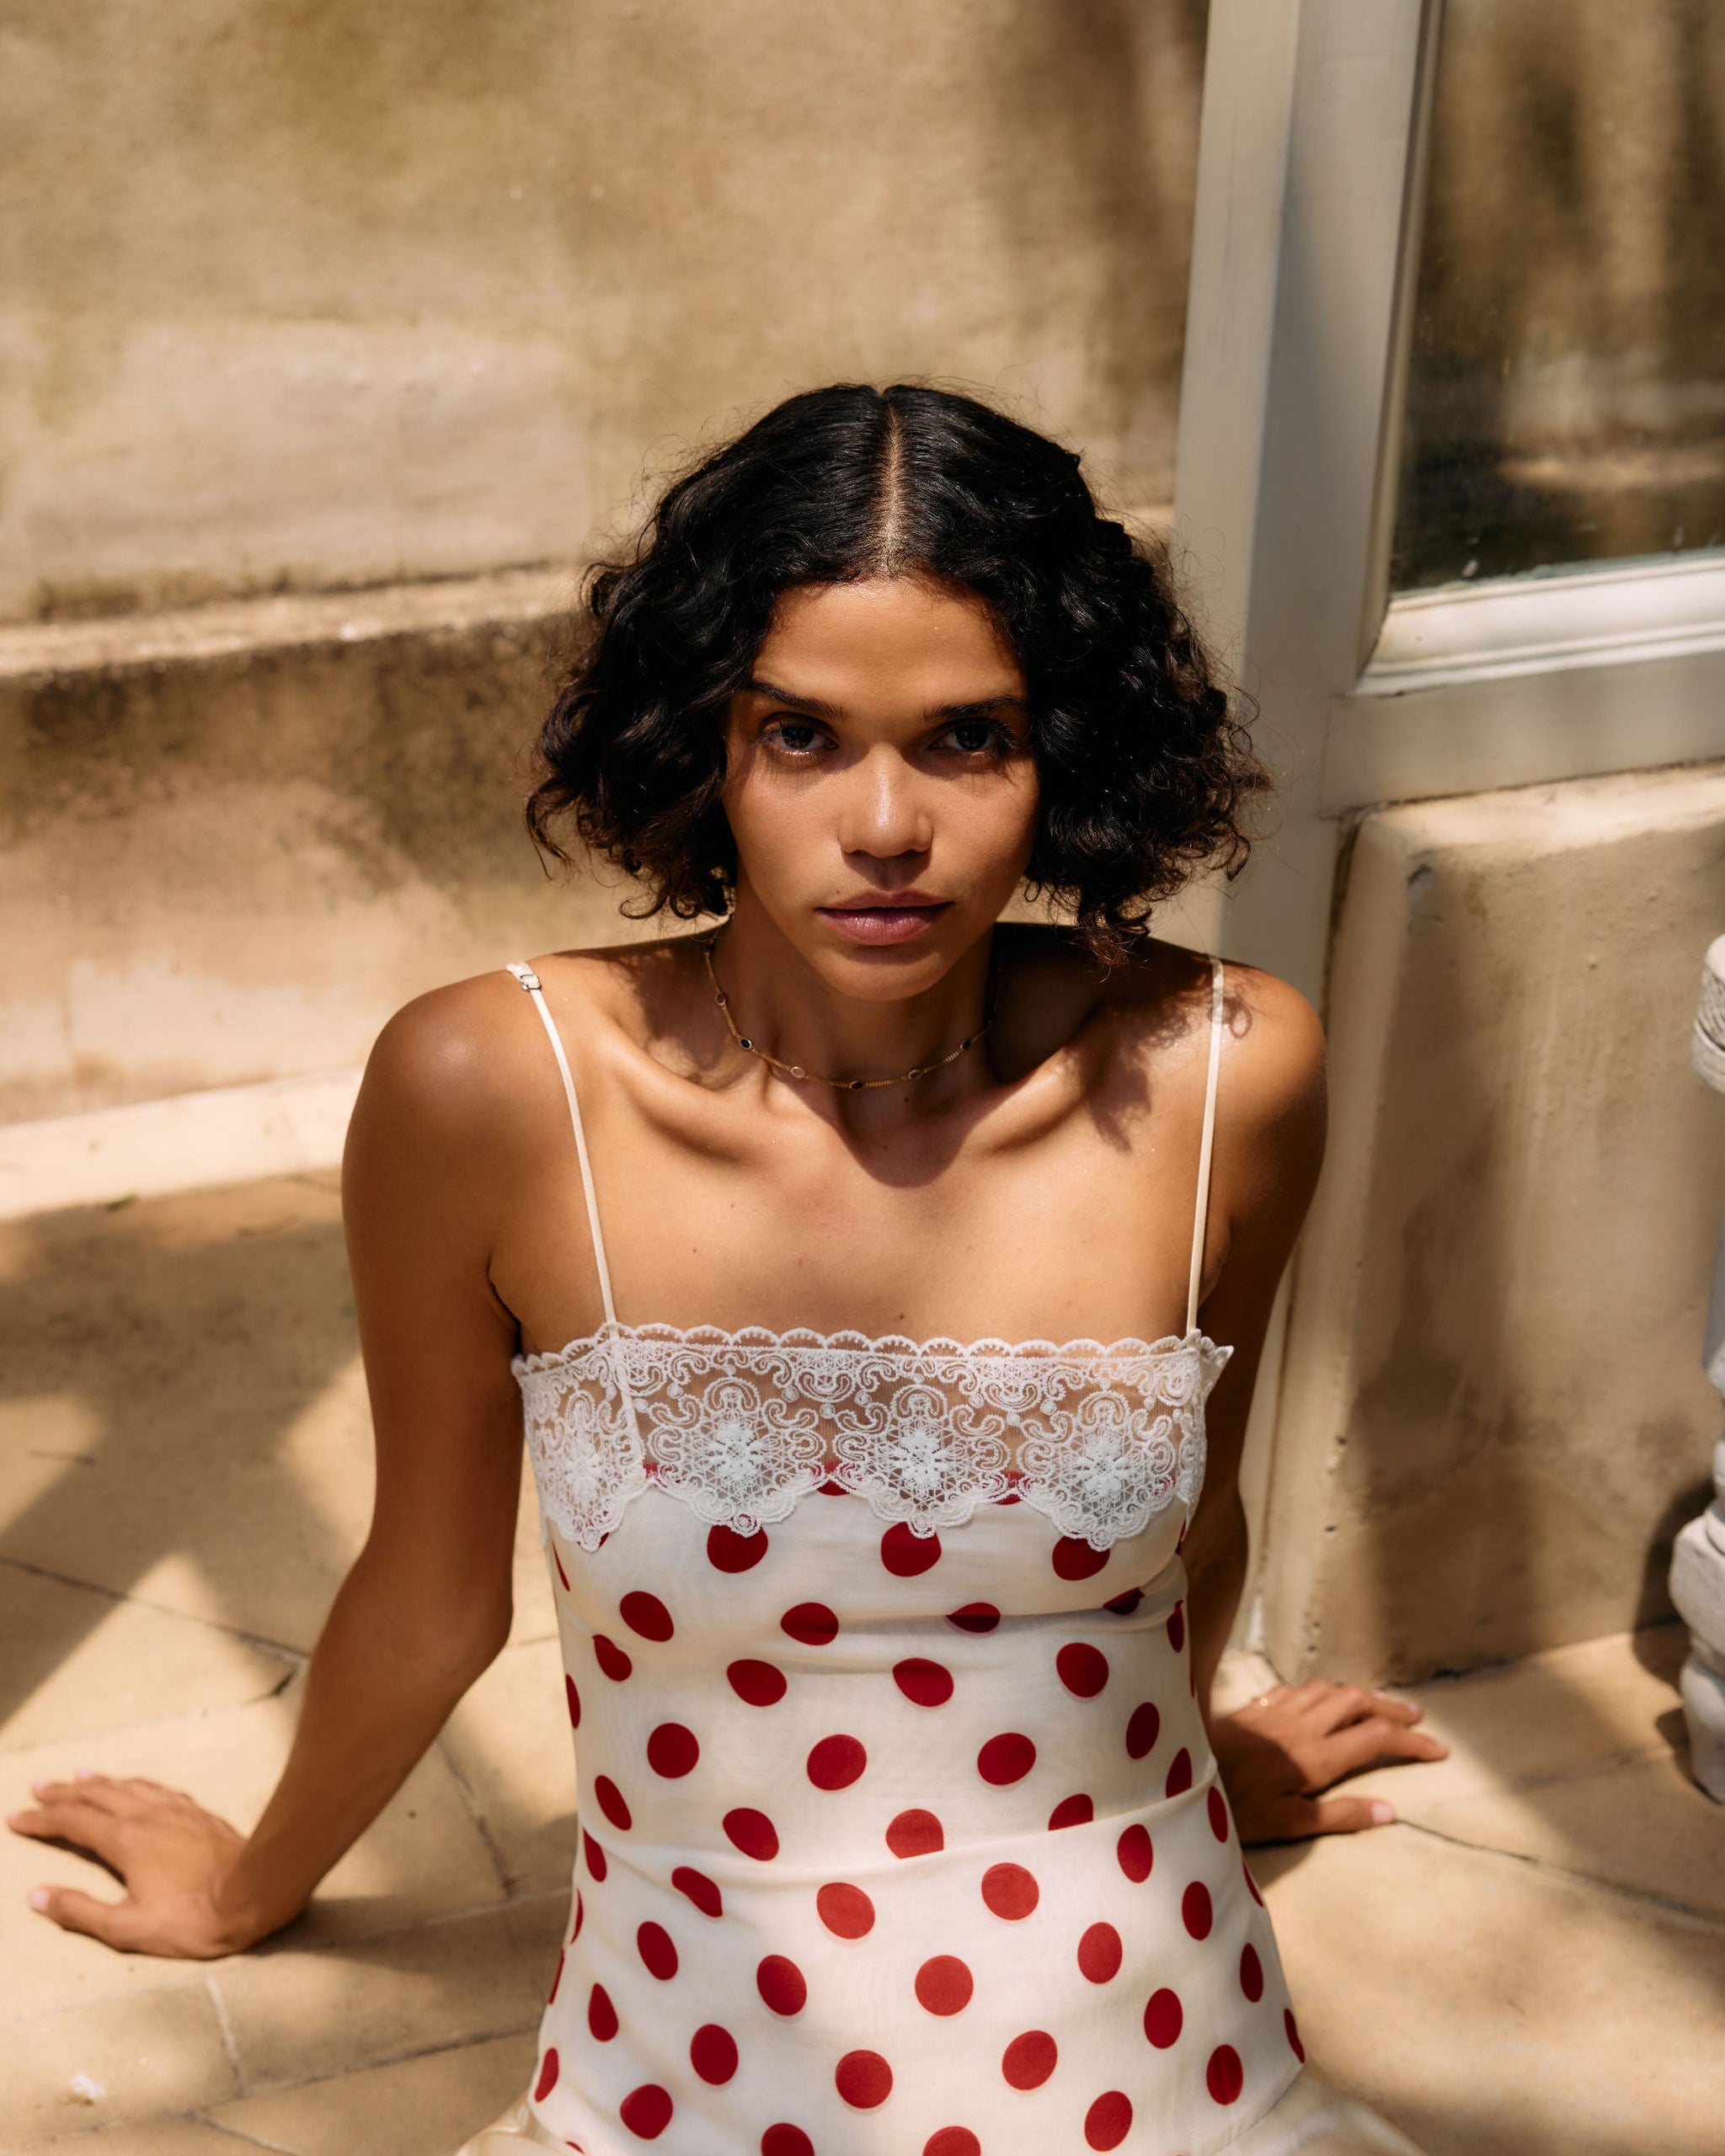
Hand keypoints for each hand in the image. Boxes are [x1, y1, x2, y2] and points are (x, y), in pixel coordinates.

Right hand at [8, 1773, 268, 1957]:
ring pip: (128, 1786)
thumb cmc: (191, 1919)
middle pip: (96, 1795)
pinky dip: (135, 1783)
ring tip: (79, 1775)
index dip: (42, 1820)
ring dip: (98, 1781)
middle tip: (38, 1787)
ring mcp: (175, 1810)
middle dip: (63, 1792)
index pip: (72, 1822)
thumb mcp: (127, 1928)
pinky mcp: (198, 1813)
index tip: (17, 1818)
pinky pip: (157, 1789)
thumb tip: (38, 1896)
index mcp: (125, 1841)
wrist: (254, 1893)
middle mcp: (147, 1816)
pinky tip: (136, 1786)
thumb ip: (80, 1911)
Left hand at [1212, 1680, 1447, 1843]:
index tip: (1438, 1750)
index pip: (1376, 1740)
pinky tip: (1319, 1698)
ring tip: (1375, 1705)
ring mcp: (1277, 1712)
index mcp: (1316, 1757)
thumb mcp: (1289, 1823)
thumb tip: (1390, 1810)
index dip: (1411, 1743)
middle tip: (1416, 1719)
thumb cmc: (1233, 1806)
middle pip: (1358, 1703)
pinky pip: (1297, 1689)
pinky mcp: (1255, 1707)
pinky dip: (1320, 1691)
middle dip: (1391, 1709)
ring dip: (1358, 1695)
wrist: (1178, 1772)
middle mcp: (1302, 1726)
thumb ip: (1340, 1816)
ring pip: (1329, 1690)